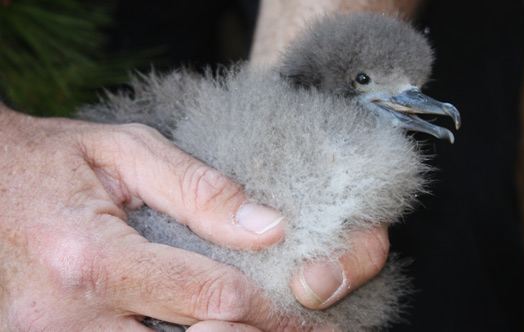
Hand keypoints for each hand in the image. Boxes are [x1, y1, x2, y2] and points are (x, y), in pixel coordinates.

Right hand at [0, 107, 387, 330]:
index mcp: (93, 258)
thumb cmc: (52, 161)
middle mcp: (66, 317)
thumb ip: (198, 190)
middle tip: (288, 329)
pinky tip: (195, 324)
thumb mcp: (124, 153)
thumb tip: (268, 228)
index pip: (209, 298)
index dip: (269, 311)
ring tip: (248, 324)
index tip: (303, 315)